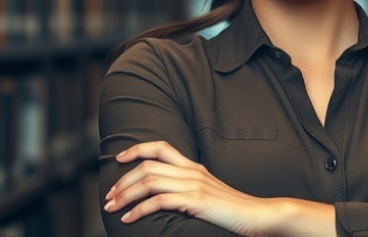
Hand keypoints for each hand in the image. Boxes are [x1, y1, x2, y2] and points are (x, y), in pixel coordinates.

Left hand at [103, 141, 273, 234]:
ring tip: (112, 207)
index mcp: (194, 167)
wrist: (258, 215)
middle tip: (109, 196)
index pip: (161, 147)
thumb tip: (165, 196)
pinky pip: (160, 202)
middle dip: (123, 180)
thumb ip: (188, 189)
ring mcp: (194, 185)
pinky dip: (139, 210)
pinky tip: (129, 219)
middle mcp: (192, 172)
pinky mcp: (196, 202)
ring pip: (149, 182)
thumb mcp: (207, 193)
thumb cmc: (233, 209)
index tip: (119, 158)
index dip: (137, 149)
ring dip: (126, 195)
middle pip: (148, 166)